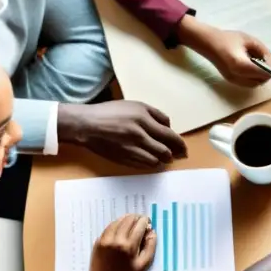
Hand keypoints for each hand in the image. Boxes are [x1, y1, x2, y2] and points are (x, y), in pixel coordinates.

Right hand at [59, 101, 187, 167]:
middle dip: (174, 154)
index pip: (169, 135)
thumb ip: (156, 114)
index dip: (179, 143)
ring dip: (162, 160)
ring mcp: (131, 148)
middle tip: (177, 155)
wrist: (86, 125)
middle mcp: (139, 134)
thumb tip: (169, 127)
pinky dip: (151, 163)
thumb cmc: (111, 112)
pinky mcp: (123, 158)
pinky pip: (143, 165)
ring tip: (164, 157)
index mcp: (143, 119)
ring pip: (156, 160)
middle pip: (165, 150)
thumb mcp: (135, 105)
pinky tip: (152, 160)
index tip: (183, 148)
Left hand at [83, 214, 156, 270]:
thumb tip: (152, 232)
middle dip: (137, 218)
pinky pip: (109, 227)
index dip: (145, 221)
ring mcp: (105, 239)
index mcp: (129, 246)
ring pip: (118, 220)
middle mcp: (116, 239)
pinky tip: (121, 228)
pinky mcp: (98, 240)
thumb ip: (150, 247)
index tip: (148, 223)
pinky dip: (117, 224)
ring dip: (127, 219)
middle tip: (141, 221)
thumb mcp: (143, 265)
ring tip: (132, 222)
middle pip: (129, 219)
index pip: (139, 225)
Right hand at [177, 16, 270, 86]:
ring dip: (260, 76)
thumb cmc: (228, 38)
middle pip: (261, 81)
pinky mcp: (230, 81)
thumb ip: (263, 52)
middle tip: (267, 62)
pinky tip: (251, 66)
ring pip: (255, 84)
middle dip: (267, 73)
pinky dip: (254, 77)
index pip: (264, 74)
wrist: (208, 42)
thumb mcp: (249, 40)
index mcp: (242, 65)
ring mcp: (233, 80)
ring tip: (258, 63)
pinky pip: (248, 83)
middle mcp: (237, 76)